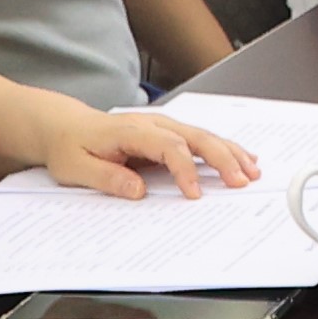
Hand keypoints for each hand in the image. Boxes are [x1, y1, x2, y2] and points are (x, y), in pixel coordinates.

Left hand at [46, 111, 258, 201]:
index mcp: (130, 131)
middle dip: (222, 159)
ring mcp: (163, 127)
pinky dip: (225, 148)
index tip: (194, 193)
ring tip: (252, 171)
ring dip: (230, 153)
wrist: (65, 127)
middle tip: (241, 181)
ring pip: (204, 136)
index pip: (168, 147)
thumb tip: (137, 190)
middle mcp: (152, 124)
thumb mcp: (75, 168)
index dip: (185, 170)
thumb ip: (107, 178)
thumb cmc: (70, 147)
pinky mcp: (168, 134)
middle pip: (196, 137)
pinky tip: (243, 158)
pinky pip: (201, 139)